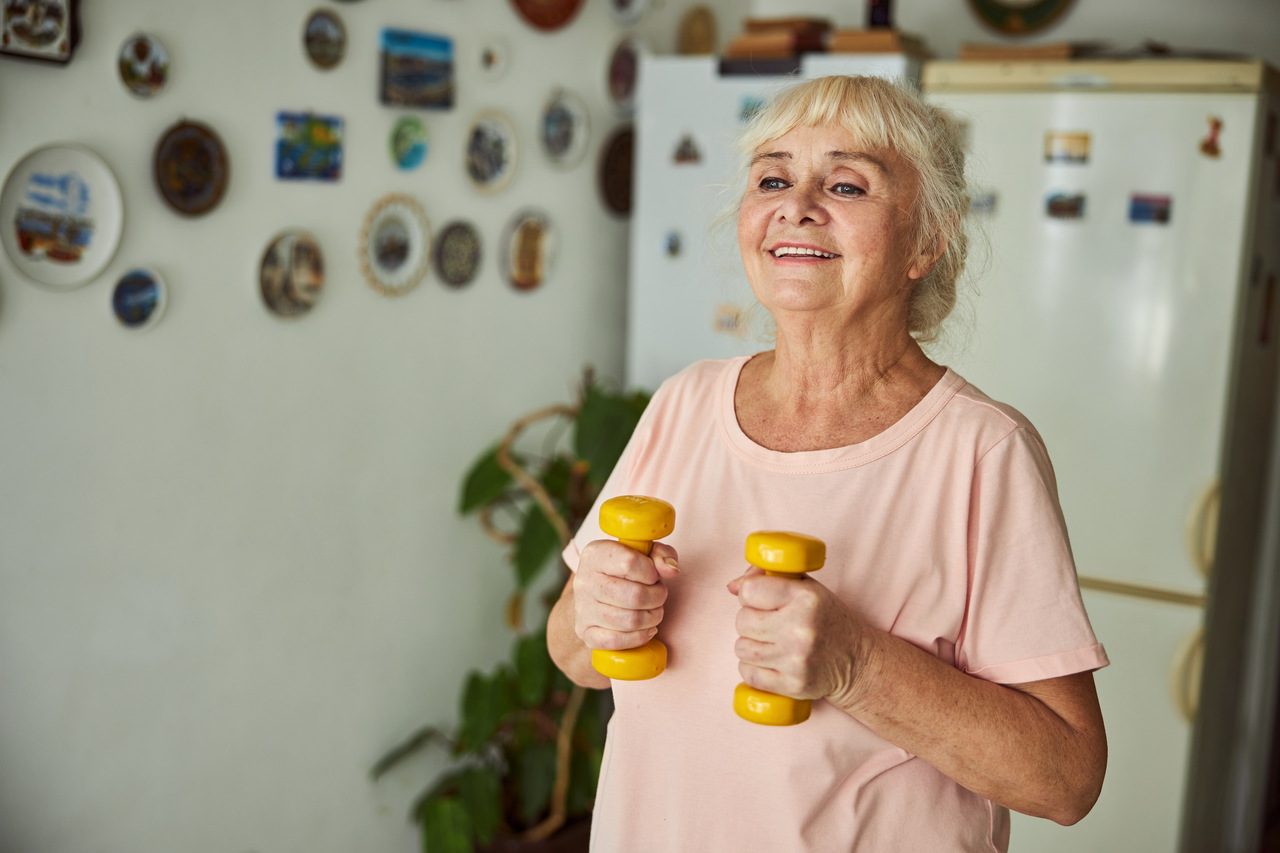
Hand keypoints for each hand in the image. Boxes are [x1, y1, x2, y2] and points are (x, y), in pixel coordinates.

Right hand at [574, 540, 679, 650]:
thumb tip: (671, 571)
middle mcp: (584, 581)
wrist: (598, 589)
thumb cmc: (626, 569)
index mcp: (595, 554)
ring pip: (630, 620)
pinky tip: (646, 629)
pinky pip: (616, 641)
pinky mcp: (585, 632)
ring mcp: (583, 609)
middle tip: (659, 595)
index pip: (630, 564)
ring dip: (652, 618)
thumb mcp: (645, 552)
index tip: (654, 576)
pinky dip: (639, 637)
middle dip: (657, 597)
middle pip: (634, 596)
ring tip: (654, 610)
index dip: (651, 573)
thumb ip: (662, 555)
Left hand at [727, 567, 869, 703]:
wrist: (858, 661)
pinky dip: (753, 669)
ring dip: (751, 646)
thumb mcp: (806, 589)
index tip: (761, 601)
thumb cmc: (826, 619)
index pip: (749, 591)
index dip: (750, 595)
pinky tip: (770, 662)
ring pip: (742, 648)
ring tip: (771, 643)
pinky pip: (748, 674)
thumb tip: (733, 587)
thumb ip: (768, 579)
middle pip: (742, 620)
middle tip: (769, 624)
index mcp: (805, 598)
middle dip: (750, 621)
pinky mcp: (793, 685)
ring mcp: (796, 659)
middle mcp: (801, 628)